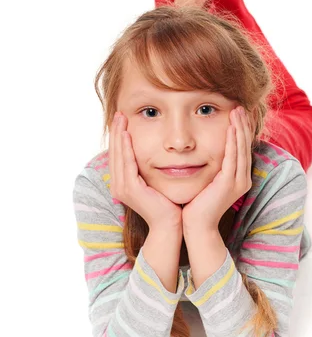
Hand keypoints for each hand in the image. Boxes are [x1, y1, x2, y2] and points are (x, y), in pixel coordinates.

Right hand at [109, 112, 182, 229]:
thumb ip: (149, 168)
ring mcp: (122, 188)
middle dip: (116, 131)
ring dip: (119, 135)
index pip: (118, 154)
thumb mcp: (154, 180)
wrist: (170, 224)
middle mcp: (118, 185)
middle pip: (115, 152)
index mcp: (122, 182)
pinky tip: (127, 135)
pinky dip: (126, 148)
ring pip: (118, 155)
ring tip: (121, 119)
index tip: (122, 118)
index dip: (118, 135)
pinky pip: (127, 164)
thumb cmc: (167, 203)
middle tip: (119, 113)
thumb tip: (155, 152)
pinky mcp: (130, 190)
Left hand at [182, 106, 252, 230]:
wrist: (196, 225)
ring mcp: (238, 181)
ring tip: (237, 110)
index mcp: (238, 178)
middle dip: (243, 124)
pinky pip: (233, 157)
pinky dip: (232, 141)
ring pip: (241, 148)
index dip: (241, 130)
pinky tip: (231, 127)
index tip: (237, 114)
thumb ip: (211, 167)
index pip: (241, 148)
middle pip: (245, 145)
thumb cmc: (197, 204)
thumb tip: (203, 152)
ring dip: (239, 128)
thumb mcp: (207, 181)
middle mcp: (242, 179)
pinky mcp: (229, 183)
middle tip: (239, 106)